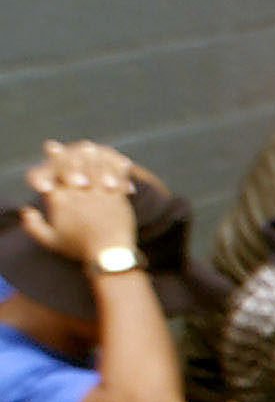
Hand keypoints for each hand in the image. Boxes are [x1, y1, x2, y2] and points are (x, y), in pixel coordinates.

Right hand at [20, 140, 138, 263]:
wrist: (108, 257)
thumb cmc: (79, 248)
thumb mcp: (51, 241)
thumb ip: (34, 226)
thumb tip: (25, 211)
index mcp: (60, 202)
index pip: (53, 173)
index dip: (53, 158)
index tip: (52, 146)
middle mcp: (78, 195)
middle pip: (73, 166)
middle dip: (72, 151)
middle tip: (72, 144)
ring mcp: (99, 195)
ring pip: (94, 169)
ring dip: (94, 156)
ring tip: (92, 149)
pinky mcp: (117, 198)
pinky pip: (117, 178)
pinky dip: (118, 169)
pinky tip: (121, 162)